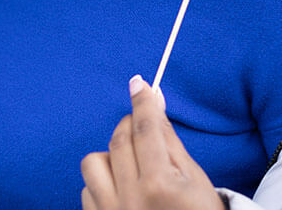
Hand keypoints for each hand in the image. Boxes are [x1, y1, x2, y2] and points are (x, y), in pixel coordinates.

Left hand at [80, 75, 226, 209]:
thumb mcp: (195, 180)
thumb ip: (169, 142)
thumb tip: (154, 104)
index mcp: (159, 185)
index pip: (146, 130)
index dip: (143, 102)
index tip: (139, 83)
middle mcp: (129, 199)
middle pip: (119, 140)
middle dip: (130, 125)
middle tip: (143, 127)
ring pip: (93, 162)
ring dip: (111, 156)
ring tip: (132, 166)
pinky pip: (86, 189)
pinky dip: (102, 182)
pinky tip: (122, 189)